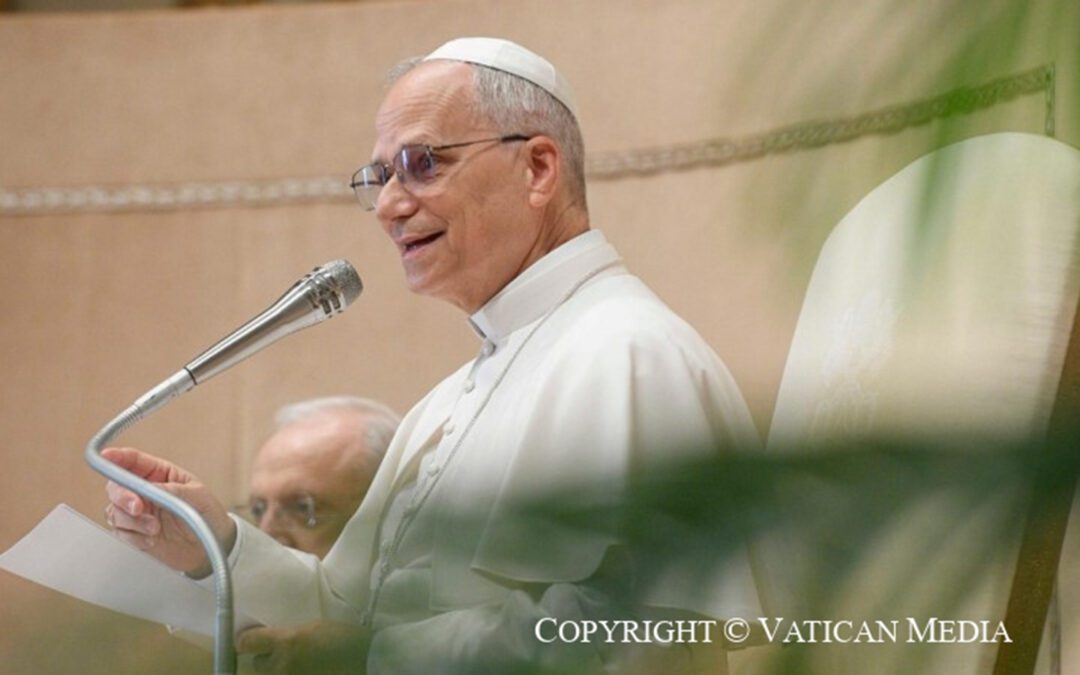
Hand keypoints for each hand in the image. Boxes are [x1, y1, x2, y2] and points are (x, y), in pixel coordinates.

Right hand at [102, 446, 234, 575]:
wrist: (209, 547)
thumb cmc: (207, 514)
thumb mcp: (197, 496)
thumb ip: (173, 490)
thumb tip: (149, 488)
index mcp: (160, 474)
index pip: (134, 461)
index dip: (117, 456)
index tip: (107, 456)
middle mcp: (144, 491)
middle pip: (116, 487)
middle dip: (123, 496)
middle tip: (138, 507)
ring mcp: (137, 513)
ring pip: (114, 511)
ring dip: (132, 522)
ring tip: (155, 529)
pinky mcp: (133, 533)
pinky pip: (120, 533)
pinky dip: (133, 538)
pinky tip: (152, 540)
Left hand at [237, 621, 371, 673]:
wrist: (367, 661)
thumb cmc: (345, 638)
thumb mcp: (314, 627)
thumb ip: (289, 635)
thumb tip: (272, 641)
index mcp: (287, 642)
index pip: (247, 643)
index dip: (246, 641)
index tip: (249, 641)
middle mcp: (282, 665)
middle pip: (257, 665)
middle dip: (267, 660)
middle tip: (282, 655)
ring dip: (279, 672)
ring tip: (296, 665)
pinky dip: (292, 674)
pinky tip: (307, 670)